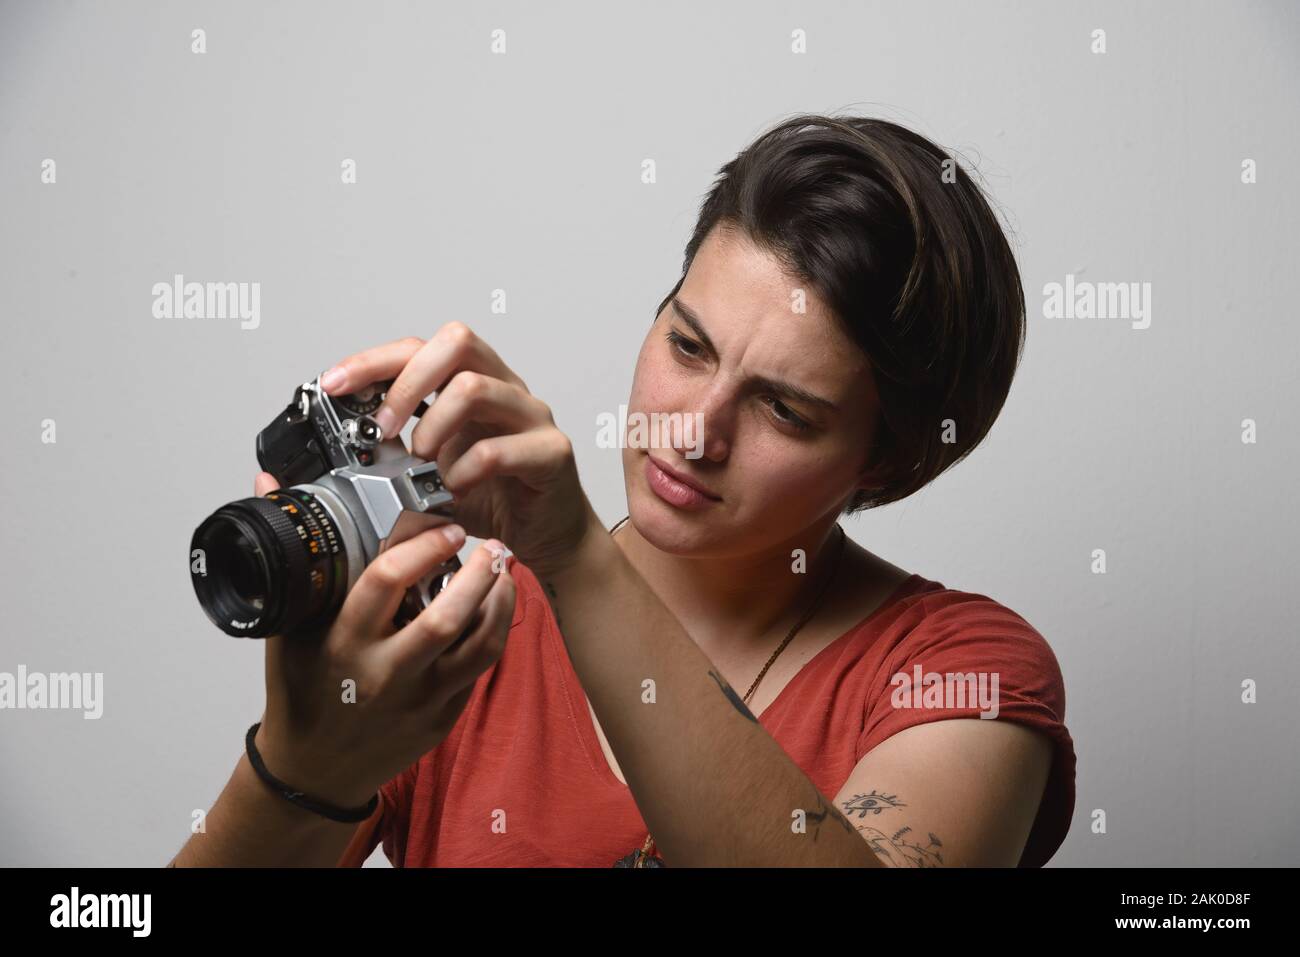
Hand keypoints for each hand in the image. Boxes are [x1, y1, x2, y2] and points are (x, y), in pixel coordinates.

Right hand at [251, 470, 516, 807]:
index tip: (442, 526)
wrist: (313, 771)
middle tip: (491, 544)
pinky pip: (481, 669)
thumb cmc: (301, 691)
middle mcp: (384, 672)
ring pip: (479, 646)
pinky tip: (496, 607)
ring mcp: (419, 699)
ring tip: (505, 571)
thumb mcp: (286, 625)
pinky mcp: (443, 716)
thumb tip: (269, 482)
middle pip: (447, 619)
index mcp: (343, 643)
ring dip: (501, 603)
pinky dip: (494, 632)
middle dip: (478, 575)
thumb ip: (292, 554)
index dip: (419, 547)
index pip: (385, 583)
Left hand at [319, 323, 599, 578]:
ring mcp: (532, 417)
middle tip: (383, 426)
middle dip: (406, 381)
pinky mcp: (551, 452)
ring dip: (432, 426)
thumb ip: (397, 454)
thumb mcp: (432, 471)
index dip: (374, 359)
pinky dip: (463, 471)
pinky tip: (454, 490)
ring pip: (475, 388)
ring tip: (421, 461)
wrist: (547, 536)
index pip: (422, 347)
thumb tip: (341, 452)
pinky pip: (499, 450)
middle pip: (457, 342)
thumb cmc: (495, 497)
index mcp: (474, 382)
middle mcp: (506, 388)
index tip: (335, 385)